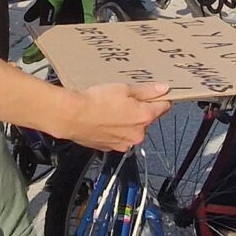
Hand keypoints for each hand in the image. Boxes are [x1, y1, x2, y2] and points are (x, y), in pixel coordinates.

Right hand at [57, 81, 171, 152]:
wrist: (72, 117)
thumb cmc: (95, 102)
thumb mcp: (123, 89)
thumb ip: (146, 91)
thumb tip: (162, 89)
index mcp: (144, 117)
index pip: (163, 107)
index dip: (160, 98)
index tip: (157, 94)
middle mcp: (137, 134)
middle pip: (147, 119)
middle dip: (140, 110)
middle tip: (124, 98)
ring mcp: (123, 143)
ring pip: (131, 129)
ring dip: (126, 121)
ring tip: (110, 109)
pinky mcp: (110, 147)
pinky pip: (118, 137)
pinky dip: (114, 130)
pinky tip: (103, 119)